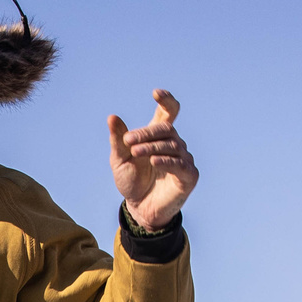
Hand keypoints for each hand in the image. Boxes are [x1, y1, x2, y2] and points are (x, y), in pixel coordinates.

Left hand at [109, 90, 195, 228]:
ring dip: (152, 147)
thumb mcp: (120, 159)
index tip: (156, 94)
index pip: (168, 112)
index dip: (166, 101)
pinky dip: (166, 161)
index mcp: (159, 136)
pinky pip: (180, 164)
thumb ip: (118, 140)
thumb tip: (112, 117)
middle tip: (128, 141)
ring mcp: (184, 159)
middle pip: (166, 129)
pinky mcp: (189, 176)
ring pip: (172, 145)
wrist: (139, 208)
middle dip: (147, 133)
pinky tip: (154, 161)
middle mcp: (174, 144)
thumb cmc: (131, 181)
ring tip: (135, 152)